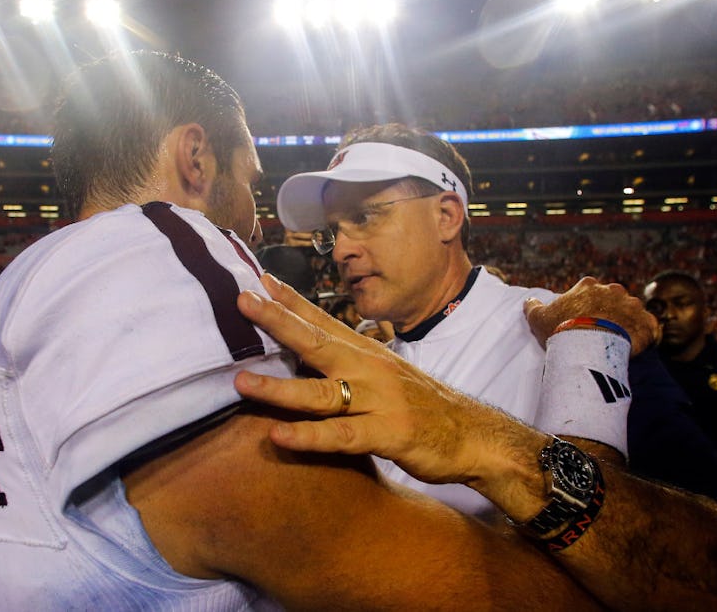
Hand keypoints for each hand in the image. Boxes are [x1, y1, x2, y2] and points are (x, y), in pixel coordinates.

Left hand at [235, 274, 538, 486]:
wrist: (474, 434)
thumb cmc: (422, 404)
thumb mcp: (386, 373)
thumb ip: (351, 361)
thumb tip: (313, 349)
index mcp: (367, 352)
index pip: (323, 320)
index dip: (291, 301)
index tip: (259, 280)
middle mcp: (369, 369)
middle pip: (316, 343)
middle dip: (277, 322)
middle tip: (242, 302)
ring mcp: (378, 401)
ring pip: (322, 393)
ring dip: (279, 388)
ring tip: (242, 381)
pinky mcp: (387, 434)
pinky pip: (342, 436)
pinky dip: (310, 436)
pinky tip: (280, 436)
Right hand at [524, 277, 659, 355]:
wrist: (589, 346)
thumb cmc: (561, 329)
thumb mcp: (538, 318)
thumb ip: (533, 307)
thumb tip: (528, 301)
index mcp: (589, 286)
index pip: (589, 290)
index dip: (584, 305)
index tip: (580, 319)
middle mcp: (613, 290)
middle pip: (612, 299)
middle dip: (608, 311)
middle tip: (599, 331)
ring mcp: (632, 305)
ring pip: (631, 311)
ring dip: (627, 322)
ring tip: (617, 341)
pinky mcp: (647, 322)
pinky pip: (650, 327)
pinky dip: (646, 335)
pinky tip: (637, 346)